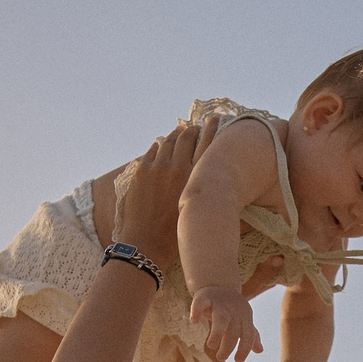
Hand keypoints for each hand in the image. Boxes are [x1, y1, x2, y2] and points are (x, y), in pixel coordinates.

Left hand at [114, 117, 214, 255]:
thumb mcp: (200, 209)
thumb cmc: (177, 234)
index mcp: (197, 178)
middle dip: (191, 130)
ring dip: (174, 135)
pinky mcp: (141, 171)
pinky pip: (152, 151)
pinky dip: (158, 147)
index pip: (208, 144)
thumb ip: (209, 193)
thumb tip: (220, 188)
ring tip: (178, 132)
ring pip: (168, 141)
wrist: (147, 243)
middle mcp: (179, 167)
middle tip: (194, 128)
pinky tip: (159, 146)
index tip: (216, 118)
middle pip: (187, 137)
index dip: (212, 128)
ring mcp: (158, 167)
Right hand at [191, 285, 262, 361]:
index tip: (238, 361)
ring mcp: (219, 302)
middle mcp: (234, 309)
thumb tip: (259, 350)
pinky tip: (194, 320)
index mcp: (245, 315)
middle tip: (221, 357)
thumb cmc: (232, 308)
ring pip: (221, 319)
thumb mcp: (243, 319)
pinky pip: (200, 303)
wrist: (219, 284)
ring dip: (217, 334)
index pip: (248, 334)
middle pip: (233, 330)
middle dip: (228, 346)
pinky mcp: (205, 296)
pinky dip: (197, 311)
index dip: (244, 348)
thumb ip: (251, 334)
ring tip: (211, 346)